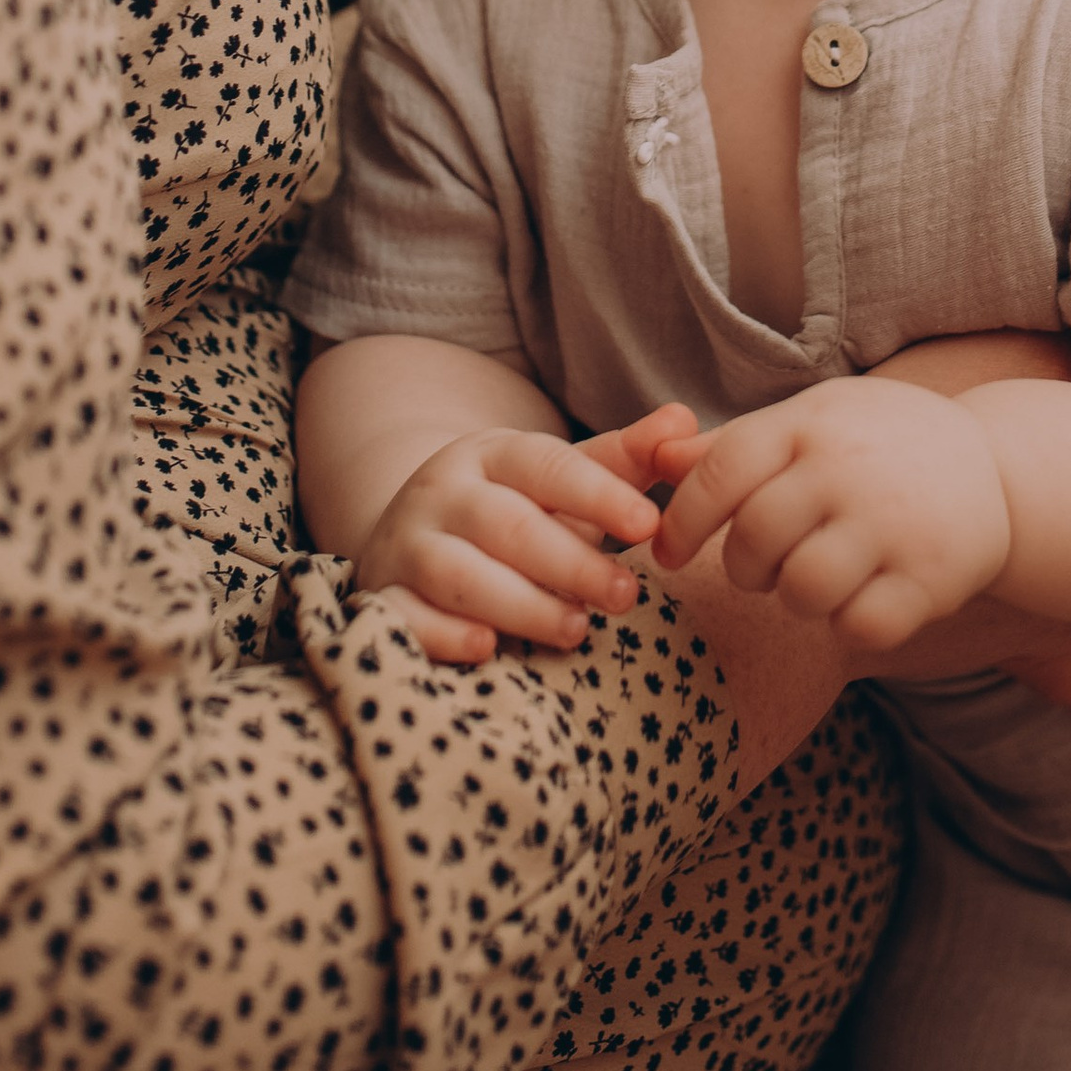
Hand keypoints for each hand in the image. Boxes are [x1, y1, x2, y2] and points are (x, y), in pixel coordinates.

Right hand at [354, 404, 696, 663]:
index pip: (547, 466)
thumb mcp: (558, 479)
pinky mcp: (384, 596)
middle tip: (626, 596)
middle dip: (572, 564)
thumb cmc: (511, 509)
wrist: (412, 534)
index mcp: (491, 454)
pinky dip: (443, 634)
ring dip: (522, 604)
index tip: (650, 525)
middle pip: (507, 525)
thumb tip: (685, 422)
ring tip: (577, 629)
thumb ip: (622, 459)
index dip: (599, 494)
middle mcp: (443, 493)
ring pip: (459, 574)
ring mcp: (408, 545)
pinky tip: (487, 648)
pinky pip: (405, 617)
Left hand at [655, 380, 1011, 653]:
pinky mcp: (932, 576)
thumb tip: (654, 458)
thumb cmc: (876, 446)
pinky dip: (850, 626)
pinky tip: (863, 599)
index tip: (670, 553)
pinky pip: (859, 627)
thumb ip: (733, 447)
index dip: (682, 521)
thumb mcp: (811, 423)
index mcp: (811, 422)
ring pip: (802, 591)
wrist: (996, 467)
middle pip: (754, 541)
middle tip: (764, 566)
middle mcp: (849, 467)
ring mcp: (893, 522)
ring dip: (797, 599)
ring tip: (817, 578)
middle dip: (745, 567)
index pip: (721, 473)